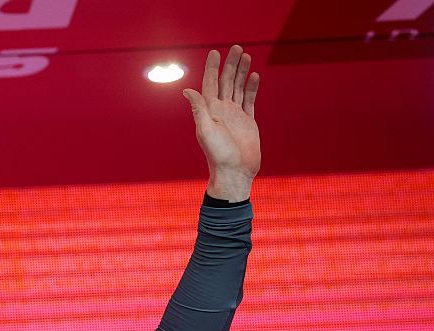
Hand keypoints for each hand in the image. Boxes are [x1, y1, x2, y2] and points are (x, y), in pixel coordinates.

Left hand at [183, 45, 260, 200]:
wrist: (234, 172)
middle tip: (237, 47)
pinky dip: (251, 88)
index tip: (214, 52)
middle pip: (226, 82)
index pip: (210, 84)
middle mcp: (221, 111)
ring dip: (241, 72)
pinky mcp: (247, 122)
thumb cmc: (218, 154)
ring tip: (246, 56)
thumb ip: (199, 109)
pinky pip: (249, 100)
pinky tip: (254, 76)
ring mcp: (235, 115)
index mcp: (209, 111)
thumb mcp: (205, 130)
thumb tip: (187, 90)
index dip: (212, 68)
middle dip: (230, 65)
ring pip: (238, 88)